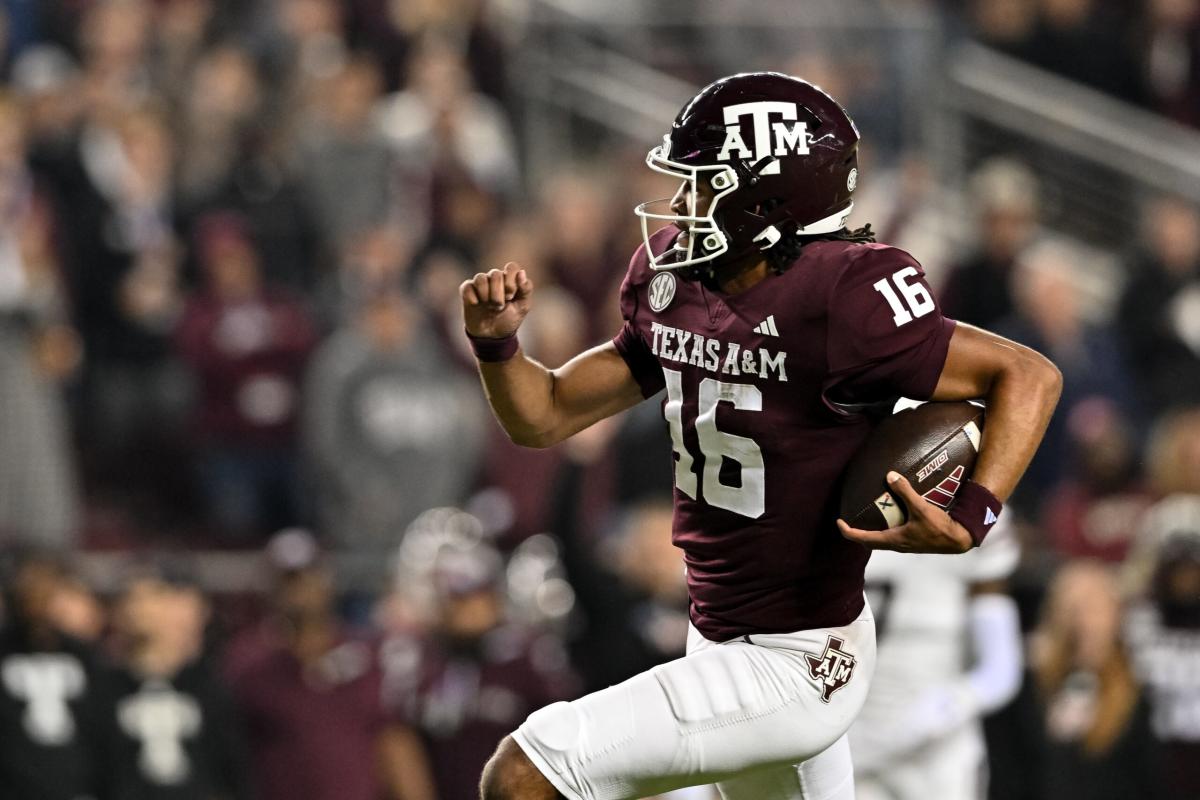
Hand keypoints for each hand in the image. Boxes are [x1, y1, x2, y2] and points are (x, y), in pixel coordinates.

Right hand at [460, 262, 532, 338]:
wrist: (493, 336)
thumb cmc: (509, 319)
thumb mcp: (523, 307)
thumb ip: (526, 289)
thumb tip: (521, 273)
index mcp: (509, 279)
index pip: (511, 267)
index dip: (511, 281)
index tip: (511, 296)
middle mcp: (494, 279)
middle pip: (495, 274)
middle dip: (498, 293)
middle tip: (500, 306)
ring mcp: (480, 284)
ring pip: (480, 278)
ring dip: (486, 295)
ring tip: (489, 307)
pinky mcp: (467, 292)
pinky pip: (467, 286)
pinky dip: (472, 297)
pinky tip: (477, 305)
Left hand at [837, 471, 971, 553]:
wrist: (959, 539)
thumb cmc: (940, 528)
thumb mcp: (921, 507)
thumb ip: (905, 491)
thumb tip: (890, 475)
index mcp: (893, 540)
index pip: (863, 539)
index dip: (848, 531)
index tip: (839, 522)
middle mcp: (897, 545)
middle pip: (869, 542)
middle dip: (857, 533)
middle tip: (850, 521)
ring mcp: (905, 545)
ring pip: (881, 541)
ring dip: (871, 531)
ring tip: (867, 517)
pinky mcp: (913, 541)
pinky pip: (893, 536)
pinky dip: (886, 528)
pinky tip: (892, 516)